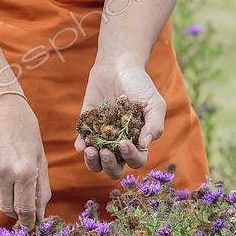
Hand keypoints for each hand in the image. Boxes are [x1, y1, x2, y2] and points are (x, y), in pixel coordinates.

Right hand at [0, 95, 50, 228]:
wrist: (0, 107)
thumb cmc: (26, 133)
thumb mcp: (40, 160)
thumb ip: (41, 190)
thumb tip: (39, 215)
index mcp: (24, 171)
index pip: (24, 209)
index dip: (28, 221)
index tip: (30, 225)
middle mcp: (2, 172)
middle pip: (7, 208)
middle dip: (17, 213)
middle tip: (23, 210)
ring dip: (4, 203)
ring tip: (12, 192)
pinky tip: (0, 174)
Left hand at [75, 61, 166, 178]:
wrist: (118, 66)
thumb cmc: (140, 85)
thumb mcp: (154, 103)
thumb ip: (154, 125)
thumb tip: (145, 145)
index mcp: (137, 142)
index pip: (135, 160)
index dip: (130, 156)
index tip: (123, 142)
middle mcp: (119, 145)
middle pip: (114, 169)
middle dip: (109, 165)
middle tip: (105, 151)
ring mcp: (102, 138)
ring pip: (96, 163)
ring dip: (93, 162)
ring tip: (91, 150)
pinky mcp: (86, 128)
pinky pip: (82, 143)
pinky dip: (80, 146)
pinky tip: (81, 143)